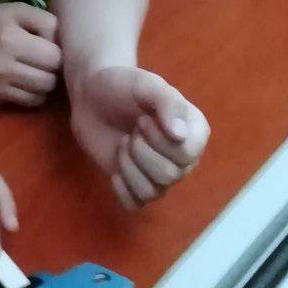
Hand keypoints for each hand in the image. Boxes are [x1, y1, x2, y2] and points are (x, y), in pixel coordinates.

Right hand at [0, 0, 62, 107]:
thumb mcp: (12, 10)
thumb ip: (44, 21)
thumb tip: (63, 43)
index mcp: (9, 39)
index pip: (55, 58)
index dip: (57, 52)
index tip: (49, 47)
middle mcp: (1, 67)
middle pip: (49, 81)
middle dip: (51, 72)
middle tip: (43, 62)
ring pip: (38, 97)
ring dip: (41, 86)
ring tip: (33, 73)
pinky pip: (20, 103)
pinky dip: (24, 93)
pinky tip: (16, 80)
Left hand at [69, 66, 208, 209]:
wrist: (92, 95)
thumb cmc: (123, 86)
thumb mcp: (146, 84)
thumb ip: (167, 102)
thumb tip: (180, 135)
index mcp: (194, 131)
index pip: (187, 155)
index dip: (159, 140)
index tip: (142, 119)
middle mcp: (183, 157)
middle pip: (169, 176)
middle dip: (141, 151)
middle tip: (131, 131)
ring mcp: (160, 173)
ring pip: (152, 192)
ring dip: (129, 165)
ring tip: (123, 143)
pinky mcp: (136, 184)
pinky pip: (135, 203)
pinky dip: (121, 187)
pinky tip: (115, 167)